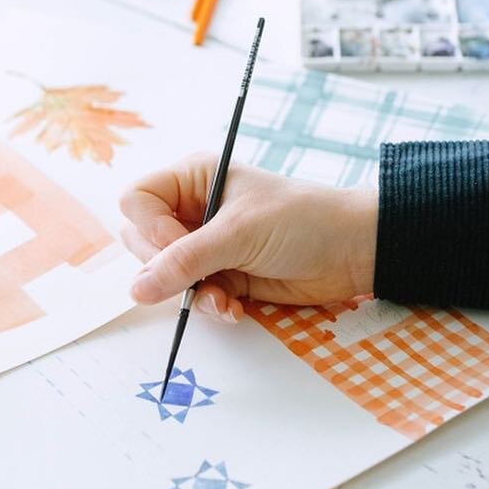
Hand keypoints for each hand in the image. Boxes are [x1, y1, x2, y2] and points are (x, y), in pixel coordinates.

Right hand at [119, 155, 377, 320]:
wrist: (352, 252)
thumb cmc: (301, 221)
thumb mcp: (239, 233)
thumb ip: (185, 260)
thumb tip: (136, 289)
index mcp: (194, 178)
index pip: (138, 201)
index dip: (149, 228)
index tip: (177, 246)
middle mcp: (194, 209)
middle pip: (143, 241)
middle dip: (167, 268)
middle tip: (198, 276)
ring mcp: (208, 245)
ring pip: (166, 276)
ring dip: (191, 294)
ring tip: (222, 300)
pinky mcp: (224, 276)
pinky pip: (194, 296)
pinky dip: (210, 306)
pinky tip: (234, 309)